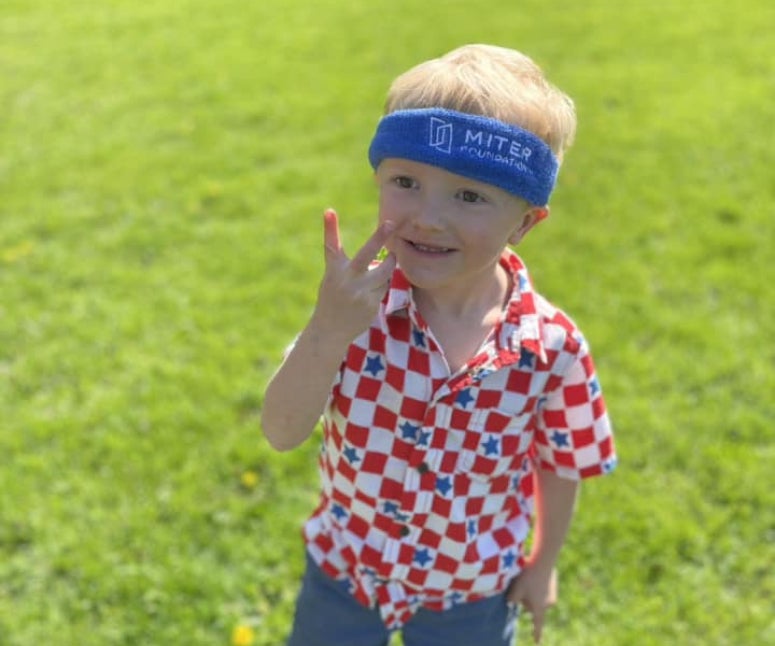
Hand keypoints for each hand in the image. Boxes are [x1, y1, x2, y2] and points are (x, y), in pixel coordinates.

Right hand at [312, 208, 395, 341]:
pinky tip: (366, 298)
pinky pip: (383, 287)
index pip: (331, 245)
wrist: (330, 330)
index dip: (330, 227)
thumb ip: (349, 263)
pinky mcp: (370, 304)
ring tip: (371, 277)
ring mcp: (359, 292)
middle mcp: (345, 280)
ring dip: (383, 271)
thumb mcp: (332, 276)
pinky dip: (379, 287)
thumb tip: (382, 256)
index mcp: (334, 270)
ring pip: (383, 273)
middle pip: (366, 255)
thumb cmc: (333, 297)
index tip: (330, 211)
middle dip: (379, 238)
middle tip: (390, 223)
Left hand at [507, 564, 557, 643]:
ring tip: (526, 577)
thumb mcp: (515, 589)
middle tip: (519, 585)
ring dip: (530, 590)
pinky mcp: (553, 583)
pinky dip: (535, 582)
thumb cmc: (527, 577)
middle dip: (525, 599)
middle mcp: (548, 603)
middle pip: (532, 605)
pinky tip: (532, 572)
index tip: (537, 642)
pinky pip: (541, 586)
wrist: (543, 559)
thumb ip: (511, 600)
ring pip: (537, 595)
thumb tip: (510, 602)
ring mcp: (552, 593)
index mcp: (539, 608)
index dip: (536, 634)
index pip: (537, 624)